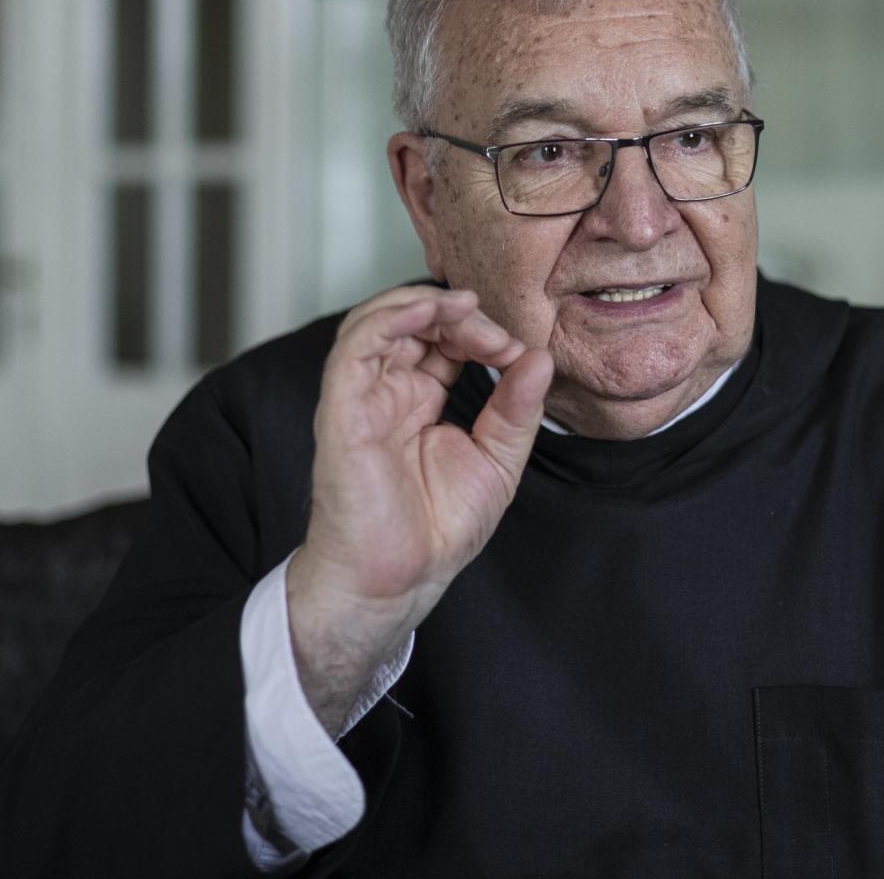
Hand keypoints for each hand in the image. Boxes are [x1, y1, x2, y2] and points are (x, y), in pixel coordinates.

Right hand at [286, 286, 552, 732]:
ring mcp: (361, 399)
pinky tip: (428, 312)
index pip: (441, 339)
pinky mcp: (343, 412)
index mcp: (418, 399)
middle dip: (456, 315)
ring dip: (422, 305)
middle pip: (410, 323)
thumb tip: (540, 359)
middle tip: (497, 333)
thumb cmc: (436, 528)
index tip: (516, 349)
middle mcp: (386, 392)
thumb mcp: (497, 460)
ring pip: (375, 323)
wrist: (399, 579)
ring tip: (466, 307)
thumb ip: (517, 409)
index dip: (478, 330)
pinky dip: (390, 320)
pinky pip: (355, 349)